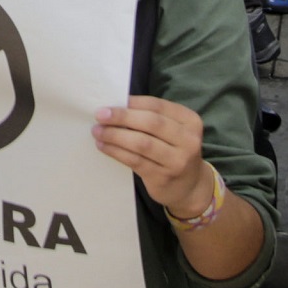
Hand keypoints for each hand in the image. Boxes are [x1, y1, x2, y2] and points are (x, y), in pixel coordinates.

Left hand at [92, 95, 211, 216]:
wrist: (189, 186)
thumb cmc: (172, 150)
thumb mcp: (171, 131)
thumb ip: (151, 117)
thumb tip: (114, 106)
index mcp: (190, 121)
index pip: (158, 106)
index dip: (132, 102)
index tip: (109, 101)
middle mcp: (188, 140)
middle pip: (151, 123)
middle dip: (122, 117)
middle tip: (99, 115)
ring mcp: (178, 161)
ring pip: (142, 143)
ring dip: (115, 135)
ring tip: (97, 131)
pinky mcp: (163, 177)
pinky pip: (135, 160)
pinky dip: (116, 151)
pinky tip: (103, 146)